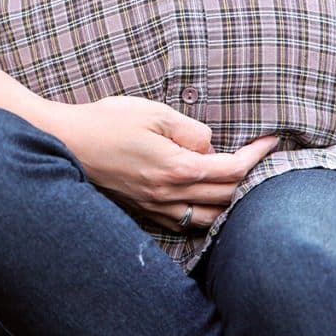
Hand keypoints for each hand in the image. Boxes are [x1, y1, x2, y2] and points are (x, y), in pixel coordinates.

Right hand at [38, 96, 277, 231]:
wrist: (64, 141)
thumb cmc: (106, 122)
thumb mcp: (153, 112)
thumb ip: (190, 130)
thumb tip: (208, 146)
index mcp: (177, 168)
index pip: (233, 169)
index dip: (257, 155)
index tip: (271, 141)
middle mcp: (169, 195)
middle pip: (227, 197)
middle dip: (251, 179)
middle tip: (262, 160)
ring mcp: (154, 207)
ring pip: (208, 219)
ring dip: (230, 205)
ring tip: (240, 185)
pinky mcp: (141, 211)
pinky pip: (183, 223)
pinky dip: (204, 215)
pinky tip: (206, 202)